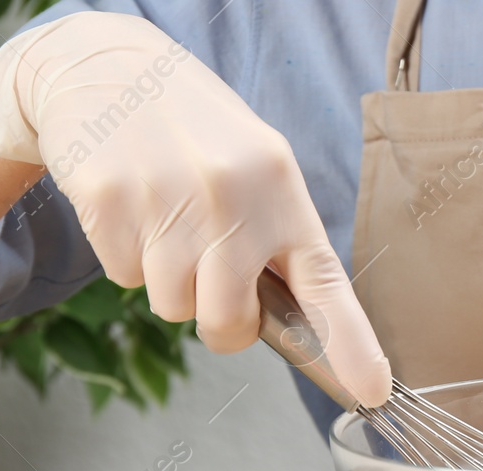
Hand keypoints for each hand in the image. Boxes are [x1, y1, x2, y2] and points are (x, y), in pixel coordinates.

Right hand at [0, 12, 389, 404]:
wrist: (109, 69)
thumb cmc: (197, 137)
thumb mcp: (256, 169)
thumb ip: (276, 242)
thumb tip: (294, 328)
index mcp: (281, 190)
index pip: (324, 282)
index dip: (351, 342)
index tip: (373, 389)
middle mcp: (231, 195)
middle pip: (227, 323)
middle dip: (217, 319)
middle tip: (208, 271)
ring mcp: (168, 198)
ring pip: (171, 306)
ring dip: (166, 278)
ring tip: (166, 217)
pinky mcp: (110, 200)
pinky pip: (124, 277)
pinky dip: (125, 255)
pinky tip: (133, 206)